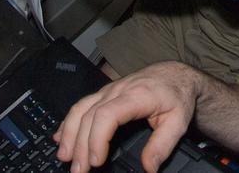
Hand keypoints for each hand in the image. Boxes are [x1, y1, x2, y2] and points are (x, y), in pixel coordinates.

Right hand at [54, 62, 199, 172]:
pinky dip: (68, 121)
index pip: (107, 115)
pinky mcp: (105, 93)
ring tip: (64, 157)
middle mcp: (118, 90)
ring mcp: (109, 90)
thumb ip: (163, 144)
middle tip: (79, 170)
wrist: (176, 75)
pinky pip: (82, 105)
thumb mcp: (178, 121)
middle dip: (80, 145)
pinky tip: (60, 136)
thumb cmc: (177, 94)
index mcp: (136, 95)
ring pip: (81, 108)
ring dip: (69, 133)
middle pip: (89, 115)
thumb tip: (148, 167)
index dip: (97, 138)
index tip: (96, 161)